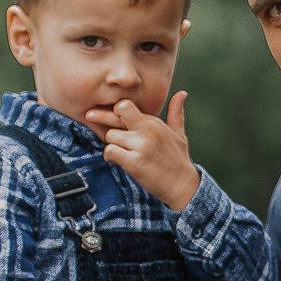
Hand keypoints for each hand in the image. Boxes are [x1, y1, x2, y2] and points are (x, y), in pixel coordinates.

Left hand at [85, 96, 200, 211]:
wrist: (183, 186)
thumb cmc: (179, 160)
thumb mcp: (179, 134)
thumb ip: (176, 113)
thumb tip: (182, 93)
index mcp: (154, 122)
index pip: (126, 106)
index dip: (116, 111)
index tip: (113, 119)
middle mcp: (148, 130)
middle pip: (117, 113)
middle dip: (106, 119)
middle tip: (97, 121)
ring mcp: (141, 146)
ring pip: (110, 136)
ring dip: (112, 145)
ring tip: (122, 153)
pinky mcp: (135, 162)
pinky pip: (110, 152)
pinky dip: (110, 157)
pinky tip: (119, 161)